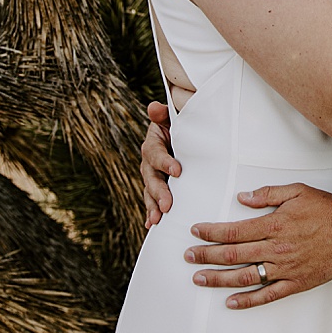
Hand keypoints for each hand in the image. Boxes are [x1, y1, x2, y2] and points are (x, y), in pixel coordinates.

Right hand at [142, 102, 180, 226]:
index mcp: (153, 144)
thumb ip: (164, 115)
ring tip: (158, 219)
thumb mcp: (173, 119)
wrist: (182, 138)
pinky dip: (151, 213)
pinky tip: (151, 224)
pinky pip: (152, 202)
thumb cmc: (181, 128)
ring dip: (152, 206)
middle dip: (158, 192)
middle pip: (151, 178)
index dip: (165, 162)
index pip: (156, 154)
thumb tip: (153, 107)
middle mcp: (149, 163)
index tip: (177, 171)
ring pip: (150, 192)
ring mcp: (152, 177)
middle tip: (167, 205)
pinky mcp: (158, 189)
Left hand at [185, 183, 331, 306]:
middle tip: (187, 256)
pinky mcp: (296, 282)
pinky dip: (248, 300)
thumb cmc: (327, 209)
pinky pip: (268, 295)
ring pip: (244, 277)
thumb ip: (267, 194)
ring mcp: (285, 268)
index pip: (233, 231)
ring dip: (218, 279)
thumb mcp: (297, 192)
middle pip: (232, 254)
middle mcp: (275, 249)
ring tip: (199, 278)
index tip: (195, 232)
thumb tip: (241, 198)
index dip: (210, 232)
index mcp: (273, 225)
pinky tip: (230, 302)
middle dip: (206, 255)